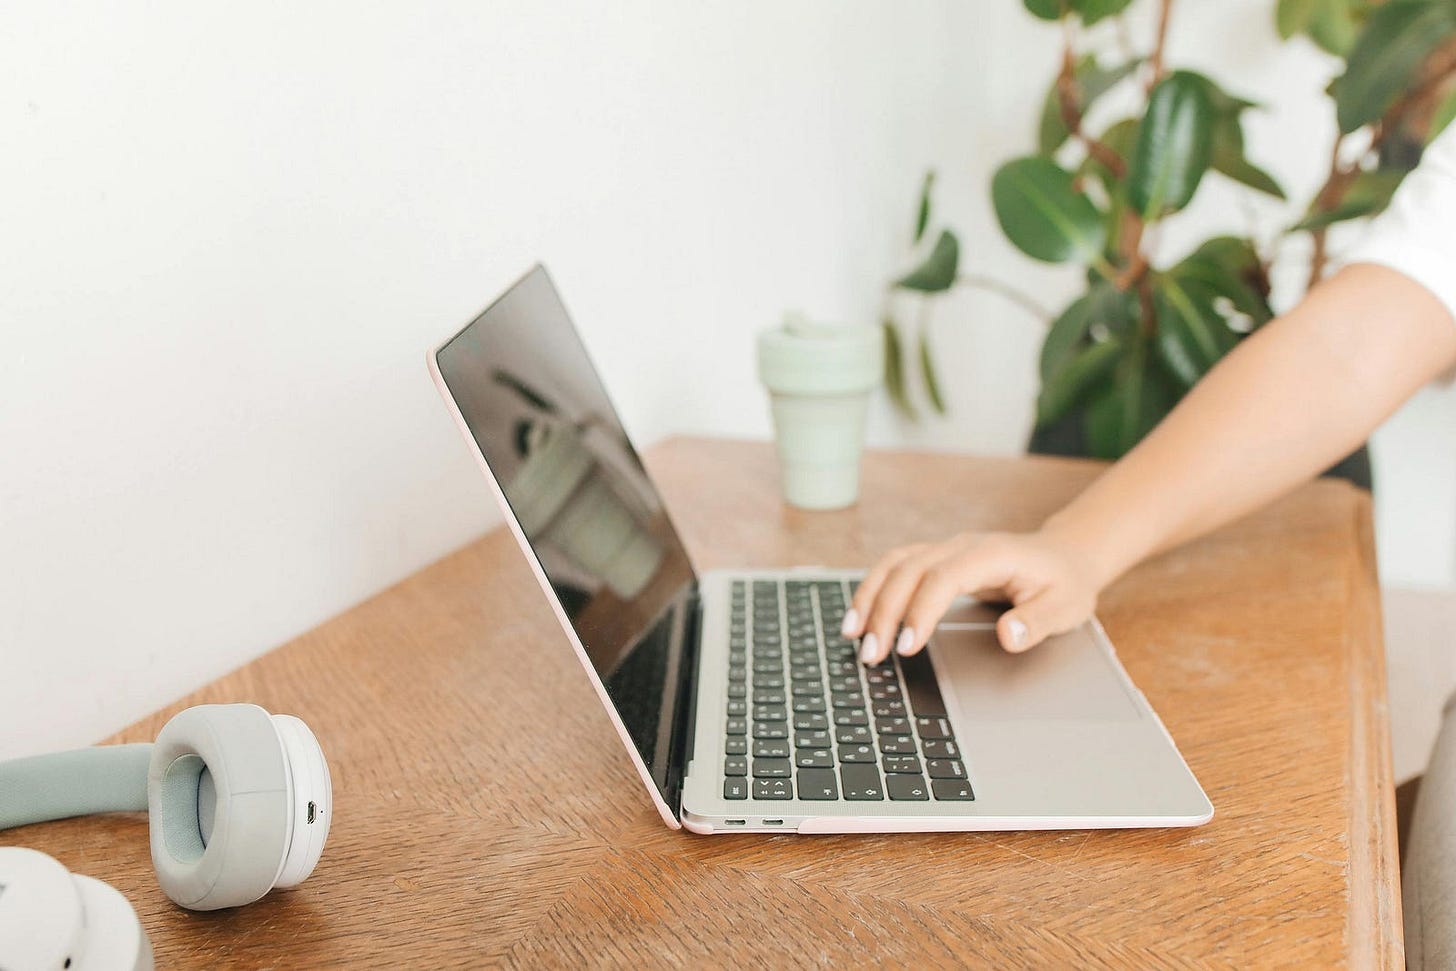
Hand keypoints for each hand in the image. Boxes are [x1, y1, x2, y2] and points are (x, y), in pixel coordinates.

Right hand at [841, 530, 1104, 663]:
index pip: (943, 577)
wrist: (1065, 556)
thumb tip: (1009, 636)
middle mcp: (962, 546)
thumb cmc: (1064, 583)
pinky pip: (895, 567)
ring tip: (852, 635)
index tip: (907, 646)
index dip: (921, 611)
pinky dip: (874, 589)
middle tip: (872, 654)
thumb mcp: (1066, 607)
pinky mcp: (936, 559)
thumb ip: (1038, 623)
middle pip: (909, 570)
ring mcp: (946, 549)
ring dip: (870, 598)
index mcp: (992, 554)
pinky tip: (860, 616)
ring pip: (894, 564)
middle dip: (885, 612)